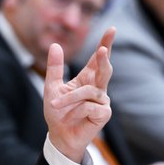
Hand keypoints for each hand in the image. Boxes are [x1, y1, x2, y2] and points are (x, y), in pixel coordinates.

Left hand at [44, 27, 115, 162]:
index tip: (112, 29)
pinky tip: (70, 117)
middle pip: (105, 69)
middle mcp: (97, 87)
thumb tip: (55, 45)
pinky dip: (76, 110)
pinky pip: (90, 106)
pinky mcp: (104, 114)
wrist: (59, 135)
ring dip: (70, 98)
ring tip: (56, 104)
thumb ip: (54, 68)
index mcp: (87, 78)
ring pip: (89, 91)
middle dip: (104, 59)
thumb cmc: (57, 112)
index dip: (105, 44)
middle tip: (102, 50)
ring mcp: (102, 101)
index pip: (97, 59)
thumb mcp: (51, 88)